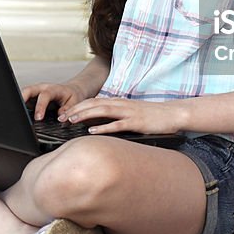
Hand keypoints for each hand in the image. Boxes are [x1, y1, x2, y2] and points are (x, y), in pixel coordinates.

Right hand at [21, 82, 87, 119]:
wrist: (72, 90)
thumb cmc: (73, 96)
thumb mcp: (75, 102)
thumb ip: (68, 109)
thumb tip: (60, 116)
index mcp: (54, 89)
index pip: (45, 95)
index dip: (40, 106)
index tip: (38, 118)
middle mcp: (42, 89)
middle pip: (29, 90)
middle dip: (22, 98)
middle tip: (18, 111)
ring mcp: (36, 93)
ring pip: (24, 94)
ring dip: (19, 102)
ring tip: (15, 114)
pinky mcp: (33, 98)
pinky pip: (24, 100)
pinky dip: (21, 106)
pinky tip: (19, 115)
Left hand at [59, 97, 187, 134]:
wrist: (173, 114)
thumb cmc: (152, 116)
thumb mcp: (131, 113)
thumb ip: (116, 116)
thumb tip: (100, 124)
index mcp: (119, 102)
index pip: (94, 102)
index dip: (78, 106)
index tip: (64, 113)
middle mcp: (121, 105)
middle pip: (94, 104)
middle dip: (76, 110)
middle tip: (60, 117)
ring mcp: (128, 113)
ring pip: (102, 111)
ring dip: (84, 115)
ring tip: (70, 120)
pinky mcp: (136, 122)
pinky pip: (116, 125)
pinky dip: (102, 128)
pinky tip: (92, 131)